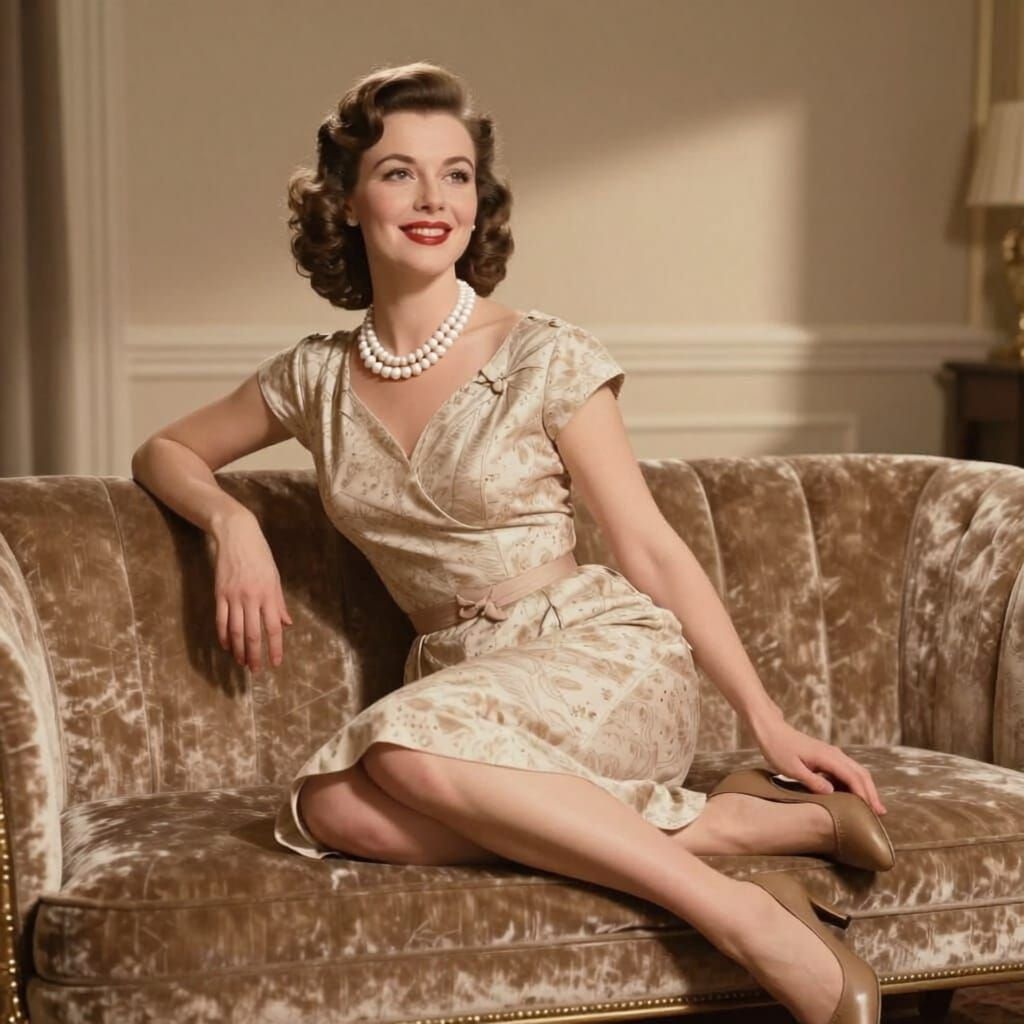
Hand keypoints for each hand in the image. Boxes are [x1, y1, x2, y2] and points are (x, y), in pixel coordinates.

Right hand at [210, 514, 292, 671]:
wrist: (237, 536)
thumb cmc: (260, 556)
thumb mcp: (275, 578)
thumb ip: (279, 603)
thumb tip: (286, 624)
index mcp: (268, 594)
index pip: (273, 627)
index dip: (274, 647)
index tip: (275, 663)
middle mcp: (251, 597)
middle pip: (251, 633)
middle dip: (255, 654)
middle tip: (256, 670)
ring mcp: (233, 596)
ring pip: (234, 630)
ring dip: (238, 649)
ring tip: (242, 662)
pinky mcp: (219, 594)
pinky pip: (220, 620)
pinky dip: (223, 636)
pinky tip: (227, 646)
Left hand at [750, 709, 887, 816]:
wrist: (771, 730)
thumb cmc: (778, 748)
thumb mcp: (791, 768)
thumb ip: (812, 780)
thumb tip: (832, 792)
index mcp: (827, 757)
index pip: (852, 777)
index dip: (863, 794)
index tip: (870, 811)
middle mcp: (834, 754)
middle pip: (861, 773)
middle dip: (872, 793)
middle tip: (880, 812)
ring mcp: (832, 754)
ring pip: (857, 771)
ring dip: (866, 787)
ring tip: (873, 807)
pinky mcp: (828, 756)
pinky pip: (848, 770)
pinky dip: (856, 782)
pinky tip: (855, 794)